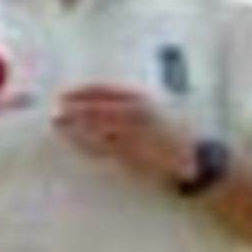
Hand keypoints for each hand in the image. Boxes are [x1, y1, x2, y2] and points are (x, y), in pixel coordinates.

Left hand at [54, 83, 192, 185]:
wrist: (195, 160)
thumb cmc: (177, 136)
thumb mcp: (157, 111)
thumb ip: (132, 106)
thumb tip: (106, 105)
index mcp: (140, 100)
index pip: (103, 91)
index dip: (81, 92)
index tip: (65, 95)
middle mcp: (134, 114)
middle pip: (94, 109)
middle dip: (73, 110)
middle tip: (55, 111)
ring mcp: (131, 136)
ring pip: (94, 129)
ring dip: (74, 128)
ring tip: (59, 126)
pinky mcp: (130, 156)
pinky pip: (101, 149)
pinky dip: (85, 145)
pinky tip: (75, 143)